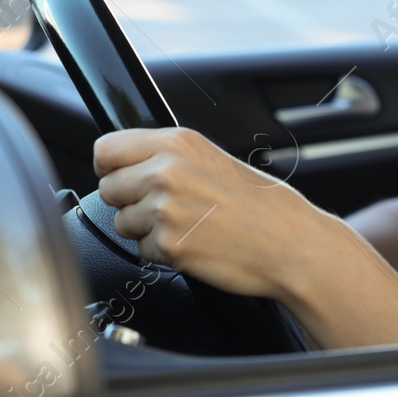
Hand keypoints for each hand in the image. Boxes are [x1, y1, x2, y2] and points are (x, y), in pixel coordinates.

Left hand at [95, 125, 397, 348]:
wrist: (291, 242)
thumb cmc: (262, 205)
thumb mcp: (214, 159)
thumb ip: (168, 156)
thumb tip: (123, 163)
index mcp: (178, 143)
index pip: (106, 149)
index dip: (113, 167)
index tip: (124, 176)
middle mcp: (167, 171)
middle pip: (107, 188)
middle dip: (129, 201)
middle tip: (167, 207)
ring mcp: (165, 209)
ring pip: (121, 222)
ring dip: (146, 229)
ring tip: (187, 226)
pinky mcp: (168, 245)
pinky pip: (141, 251)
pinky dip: (163, 253)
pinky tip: (194, 244)